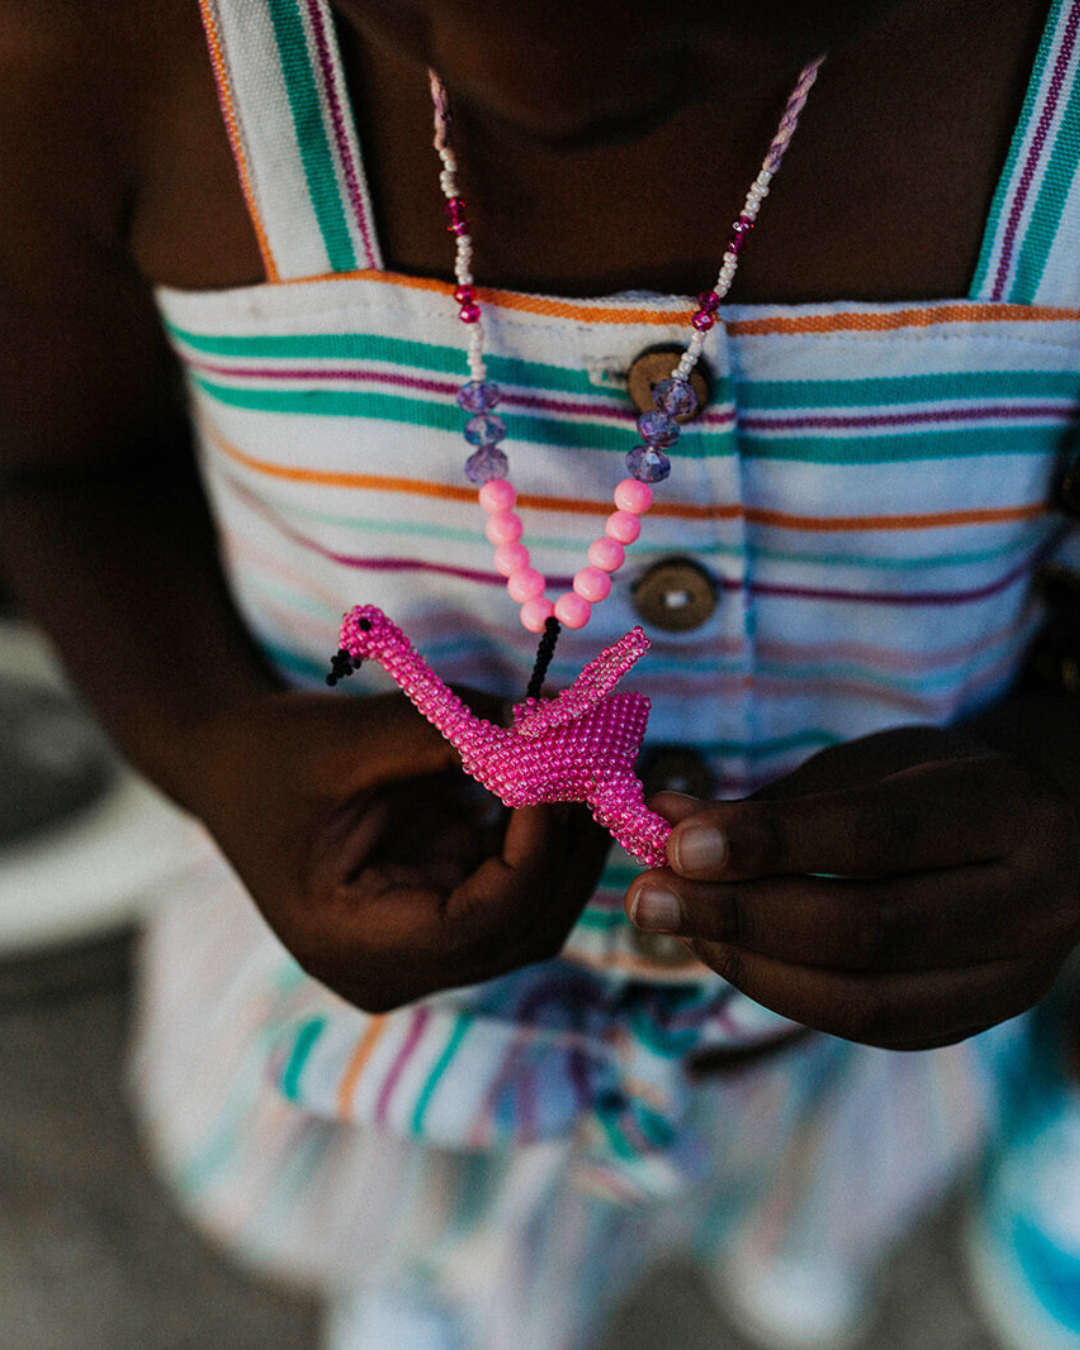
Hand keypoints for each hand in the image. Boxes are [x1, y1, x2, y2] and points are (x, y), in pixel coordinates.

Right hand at [190, 690, 609, 1011]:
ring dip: (566, 840)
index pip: (477, 924)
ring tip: (584, 761)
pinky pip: (515, 885)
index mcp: (351, 945)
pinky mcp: (440, 912)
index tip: (562, 774)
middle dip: (568, 847)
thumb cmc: (270, 756)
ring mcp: (421, 948)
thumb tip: (548, 726)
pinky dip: (542, 834)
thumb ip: (446, 734)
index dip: (534, 853)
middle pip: (520, 930)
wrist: (228, 765)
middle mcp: (393, 968)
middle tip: (598, 764)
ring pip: (532, 912)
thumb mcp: (348, 739)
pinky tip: (555, 775)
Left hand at [625, 727, 1079, 1048]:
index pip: (880, 834)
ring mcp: (1010, 980)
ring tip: (674, 922)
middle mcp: (1032, 904)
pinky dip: (780, 991)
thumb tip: (668, 817)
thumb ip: (780, 800)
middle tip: (647, 898)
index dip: (773, 842)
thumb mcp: (873, 765)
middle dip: (741, 916)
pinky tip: (723, 951)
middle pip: (869, 929)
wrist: (1039, 845)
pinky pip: (864, 1025)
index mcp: (1009, 811)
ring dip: (748, 965)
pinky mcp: (970, 1023)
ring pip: (864, 999)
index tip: (678, 842)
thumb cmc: (935, 787)